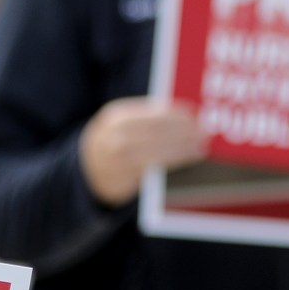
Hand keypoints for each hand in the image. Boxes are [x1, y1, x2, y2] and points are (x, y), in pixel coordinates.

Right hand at [78, 98, 205, 206]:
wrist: (85, 171)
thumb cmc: (112, 143)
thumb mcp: (119, 123)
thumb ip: (144, 117)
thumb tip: (183, 115)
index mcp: (116, 116)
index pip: (151, 112)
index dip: (175, 113)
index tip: (193, 113)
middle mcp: (116, 136)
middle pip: (157, 130)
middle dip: (184, 130)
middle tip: (203, 131)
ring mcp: (119, 158)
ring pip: (159, 149)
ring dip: (184, 146)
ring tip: (201, 144)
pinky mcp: (125, 177)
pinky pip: (156, 166)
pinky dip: (176, 160)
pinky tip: (189, 157)